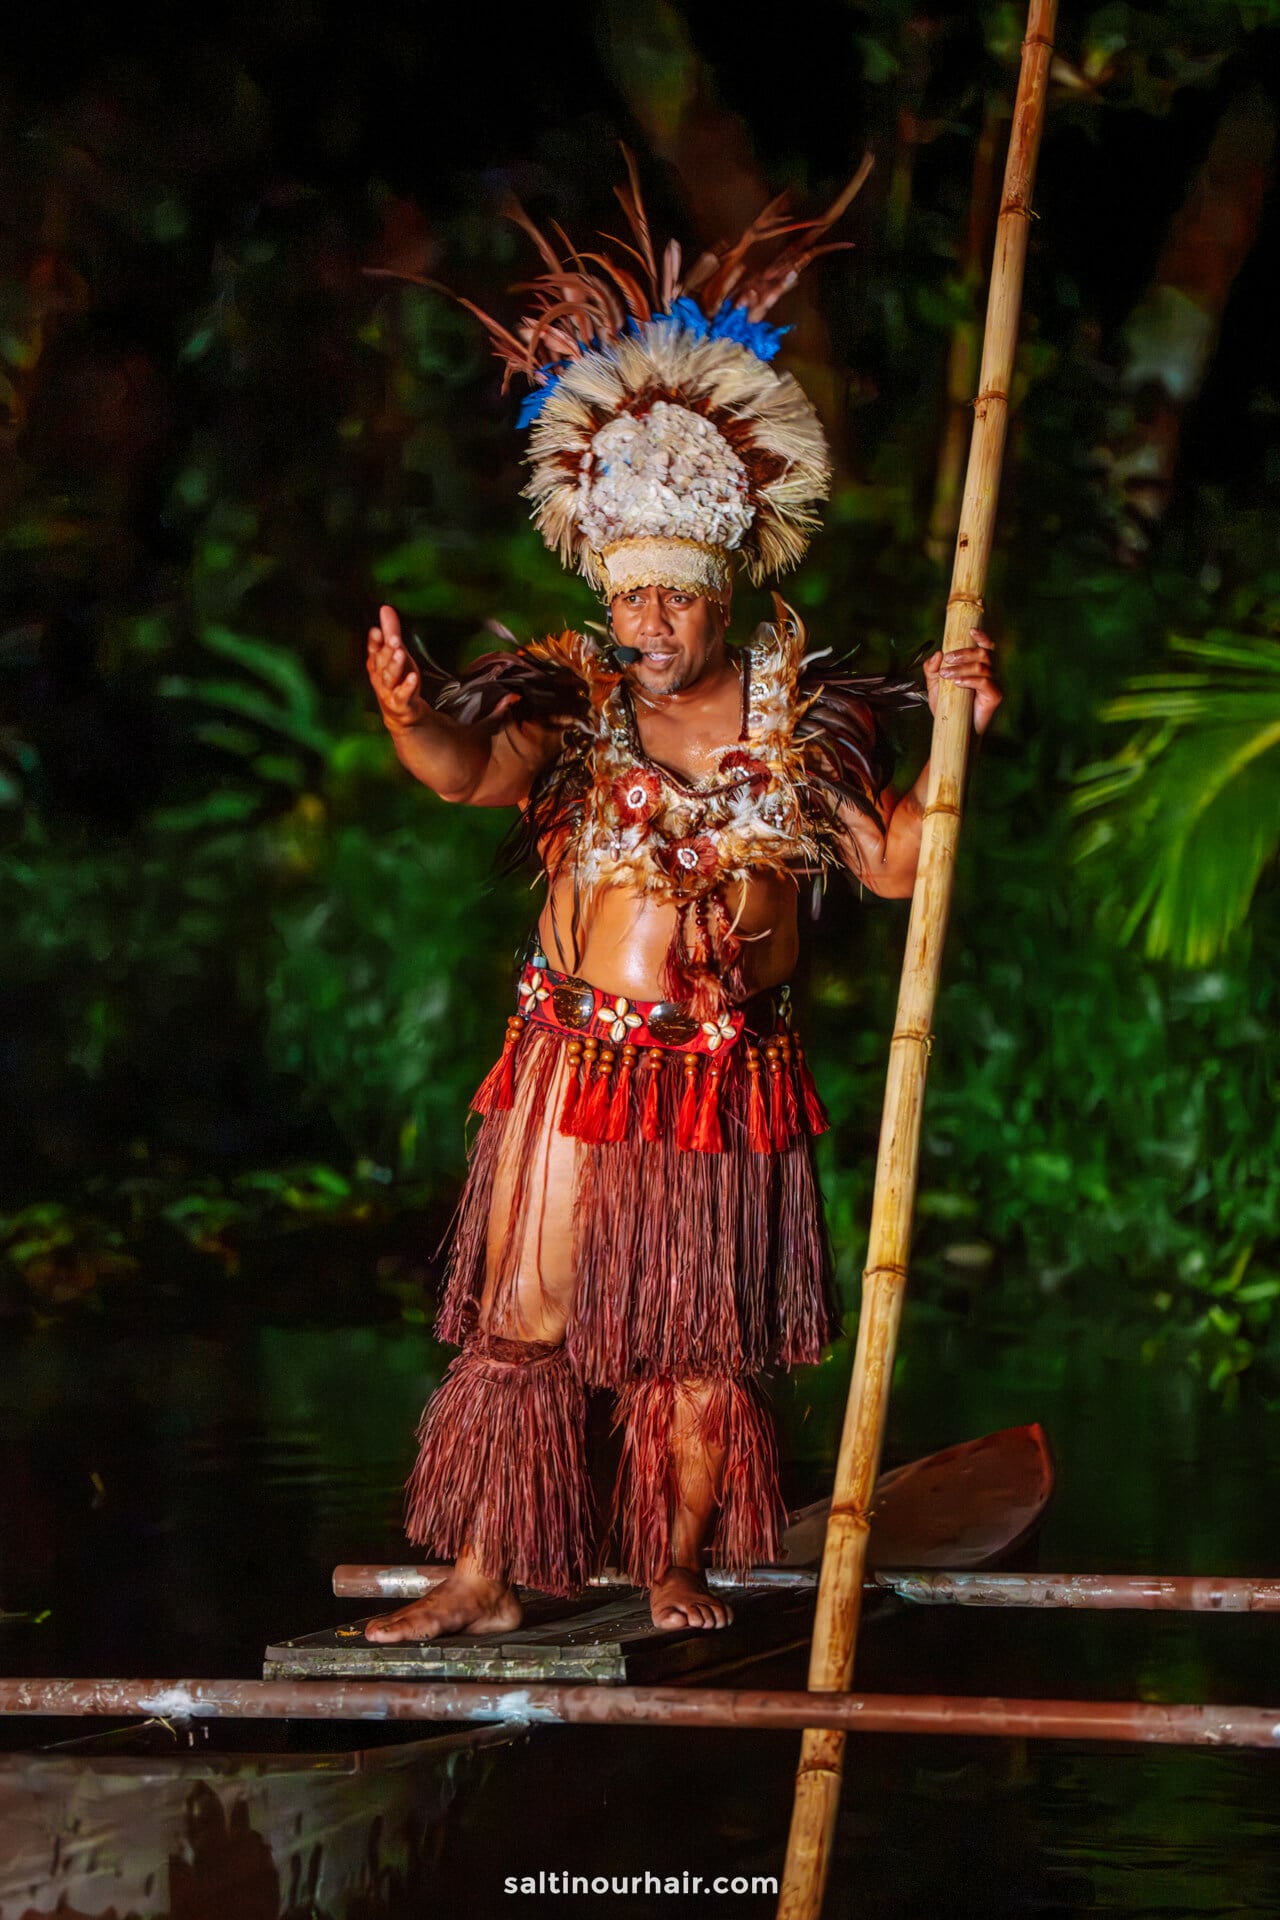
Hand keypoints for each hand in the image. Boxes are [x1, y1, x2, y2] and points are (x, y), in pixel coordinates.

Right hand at [367, 604, 431, 733]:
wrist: (400, 712)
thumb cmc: (397, 678)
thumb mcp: (396, 652)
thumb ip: (391, 631)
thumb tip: (385, 608)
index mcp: (377, 663)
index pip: (373, 650)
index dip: (374, 641)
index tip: (376, 630)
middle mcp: (380, 676)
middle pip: (382, 662)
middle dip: (387, 650)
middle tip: (393, 639)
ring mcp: (389, 691)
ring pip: (390, 677)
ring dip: (394, 666)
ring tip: (400, 654)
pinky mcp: (400, 702)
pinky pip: (403, 694)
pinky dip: (407, 686)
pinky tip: (413, 677)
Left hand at [923, 627, 1002, 735]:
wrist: (952, 729)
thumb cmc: (947, 706)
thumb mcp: (934, 685)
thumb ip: (932, 669)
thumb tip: (937, 653)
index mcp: (978, 666)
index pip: (985, 646)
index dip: (982, 636)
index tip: (970, 630)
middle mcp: (989, 673)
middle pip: (983, 653)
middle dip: (964, 653)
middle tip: (947, 660)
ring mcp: (993, 684)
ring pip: (982, 666)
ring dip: (962, 668)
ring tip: (946, 675)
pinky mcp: (994, 696)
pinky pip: (985, 682)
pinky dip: (970, 680)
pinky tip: (958, 683)